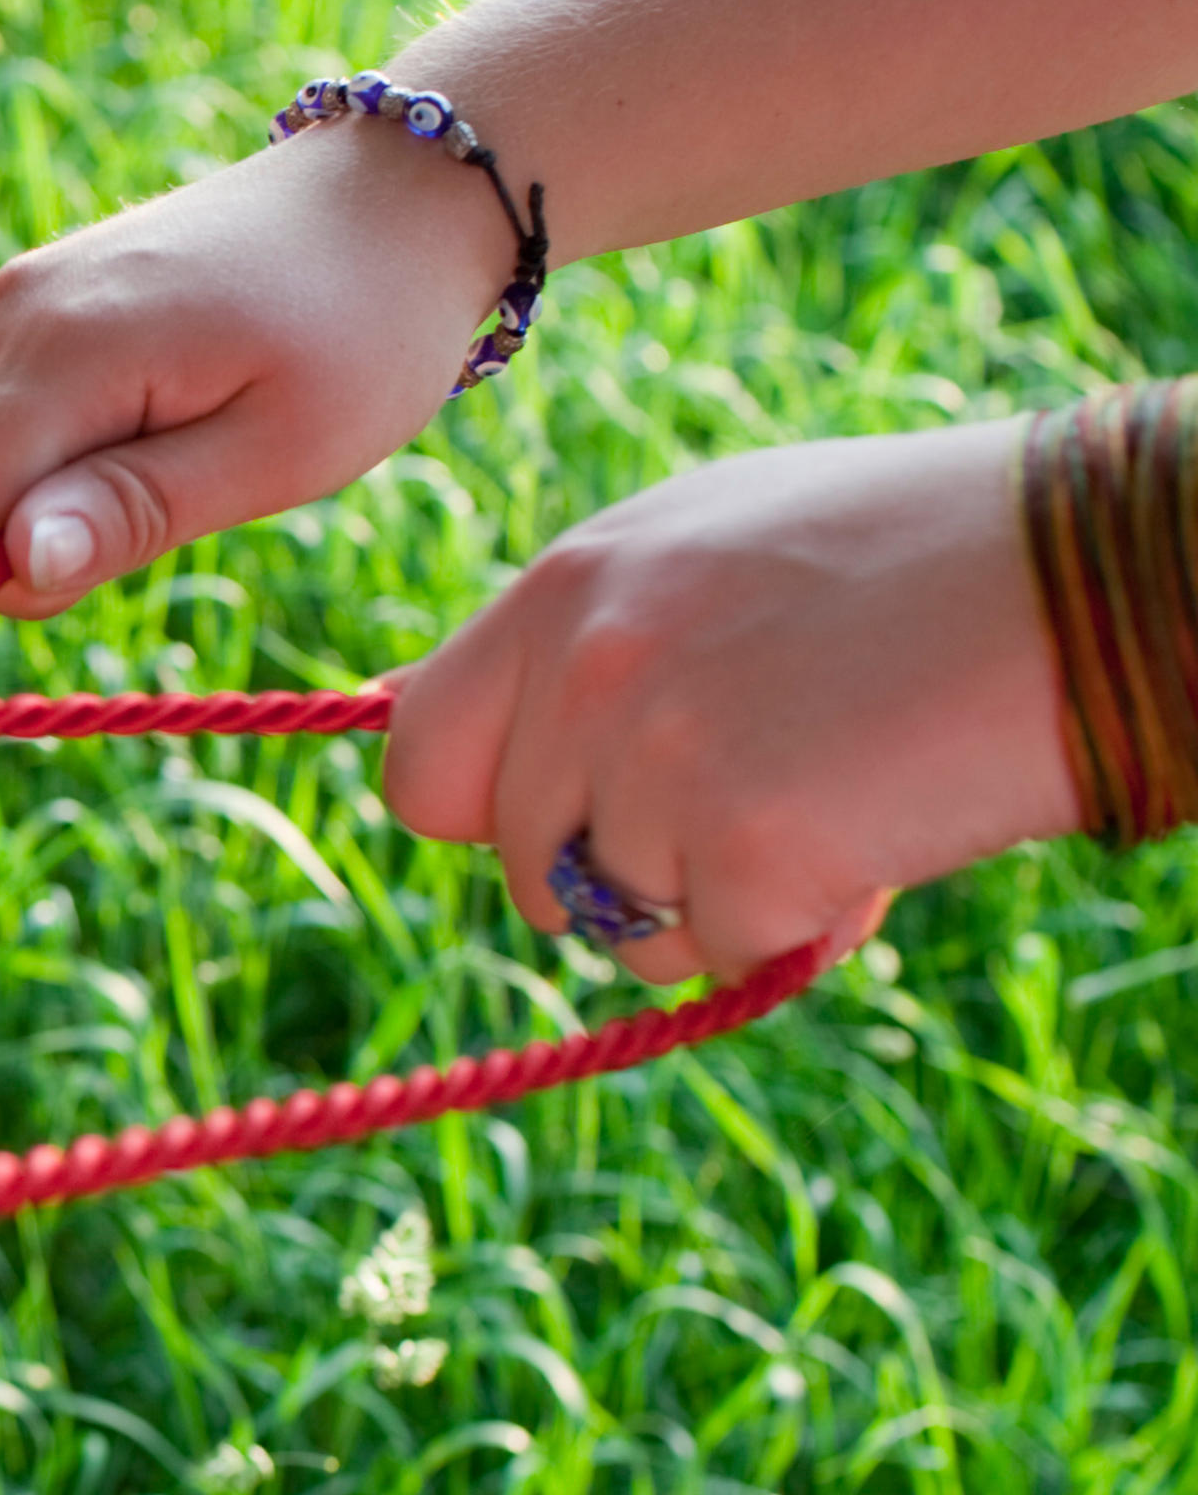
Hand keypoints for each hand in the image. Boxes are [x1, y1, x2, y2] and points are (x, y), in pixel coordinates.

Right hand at [0, 122, 518, 614]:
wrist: (388, 200)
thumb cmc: (358, 338)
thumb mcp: (279, 452)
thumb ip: (134, 509)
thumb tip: (8, 566)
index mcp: (67, 352)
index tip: (107, 559)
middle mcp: (3, 312)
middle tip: (115, 525)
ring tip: (81, 492)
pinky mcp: (1, 294)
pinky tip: (53, 452)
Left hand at [384, 420, 1074, 984]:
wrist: (1085, 572)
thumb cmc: (911, 553)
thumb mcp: (702, 546)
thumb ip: (570, 636)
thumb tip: (408, 711)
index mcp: (564, 590)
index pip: (420, 757)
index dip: (482, 813)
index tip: (563, 817)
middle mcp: (583, 669)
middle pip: (520, 863)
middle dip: (614, 872)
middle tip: (740, 814)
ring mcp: (655, 757)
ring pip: (622, 920)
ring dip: (720, 898)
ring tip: (836, 797)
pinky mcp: (746, 845)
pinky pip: (721, 948)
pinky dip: (798, 924)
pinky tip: (878, 837)